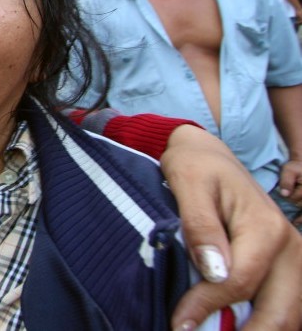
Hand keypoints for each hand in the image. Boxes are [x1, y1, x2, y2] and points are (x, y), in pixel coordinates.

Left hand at [161, 125, 301, 330]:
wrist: (209, 156)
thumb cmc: (195, 167)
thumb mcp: (187, 183)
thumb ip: (200, 227)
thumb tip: (214, 271)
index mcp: (266, 229)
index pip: (239, 284)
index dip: (207, 309)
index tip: (178, 325)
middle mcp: (289, 248)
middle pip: (281, 314)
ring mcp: (292, 261)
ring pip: (288, 316)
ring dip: (257, 330)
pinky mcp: (284, 269)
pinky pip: (282, 307)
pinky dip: (261, 322)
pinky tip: (231, 325)